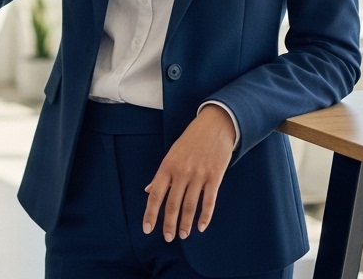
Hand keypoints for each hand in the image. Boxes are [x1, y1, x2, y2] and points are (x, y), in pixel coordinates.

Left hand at [142, 104, 236, 241]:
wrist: (215, 125)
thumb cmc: (190, 140)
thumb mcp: (171, 154)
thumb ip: (161, 175)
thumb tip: (147, 191)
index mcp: (167, 167)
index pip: (155, 195)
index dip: (150, 214)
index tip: (147, 229)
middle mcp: (181, 172)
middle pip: (172, 204)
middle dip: (169, 224)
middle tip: (168, 238)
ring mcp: (198, 175)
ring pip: (190, 205)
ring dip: (186, 223)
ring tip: (183, 235)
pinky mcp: (215, 176)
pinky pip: (209, 201)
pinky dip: (205, 216)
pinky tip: (201, 226)